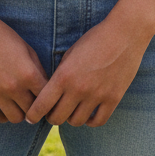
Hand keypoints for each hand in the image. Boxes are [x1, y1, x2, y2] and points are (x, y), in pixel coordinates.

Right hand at [0, 12, 48, 122]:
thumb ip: (38, 70)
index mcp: (28, 73)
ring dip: (20, 113)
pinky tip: (5, 106)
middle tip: (33, 100)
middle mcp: (13, 87)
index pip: (46, 98)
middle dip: (35, 106)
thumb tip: (46, 89)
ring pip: (16, 118)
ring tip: (19, 104)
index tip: (47, 97)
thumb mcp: (27, 49)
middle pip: (32, 111)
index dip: (49, 97)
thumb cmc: (4, 36)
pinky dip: (2, 115)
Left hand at [25, 16, 147, 127]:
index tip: (31, 117)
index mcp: (64, 75)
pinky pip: (98, 121)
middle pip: (57, 118)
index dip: (33, 114)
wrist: (124, 33)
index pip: (42, 105)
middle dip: (51, 117)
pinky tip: (88, 115)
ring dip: (71, 118)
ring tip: (72, 111)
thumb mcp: (71, 52)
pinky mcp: (113, 99)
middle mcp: (79, 89)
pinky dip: (90, 121)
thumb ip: (60, 73)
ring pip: (76, 122)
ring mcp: (97, 95)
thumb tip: (51, 93)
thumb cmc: (95, 39)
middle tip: (52, 113)